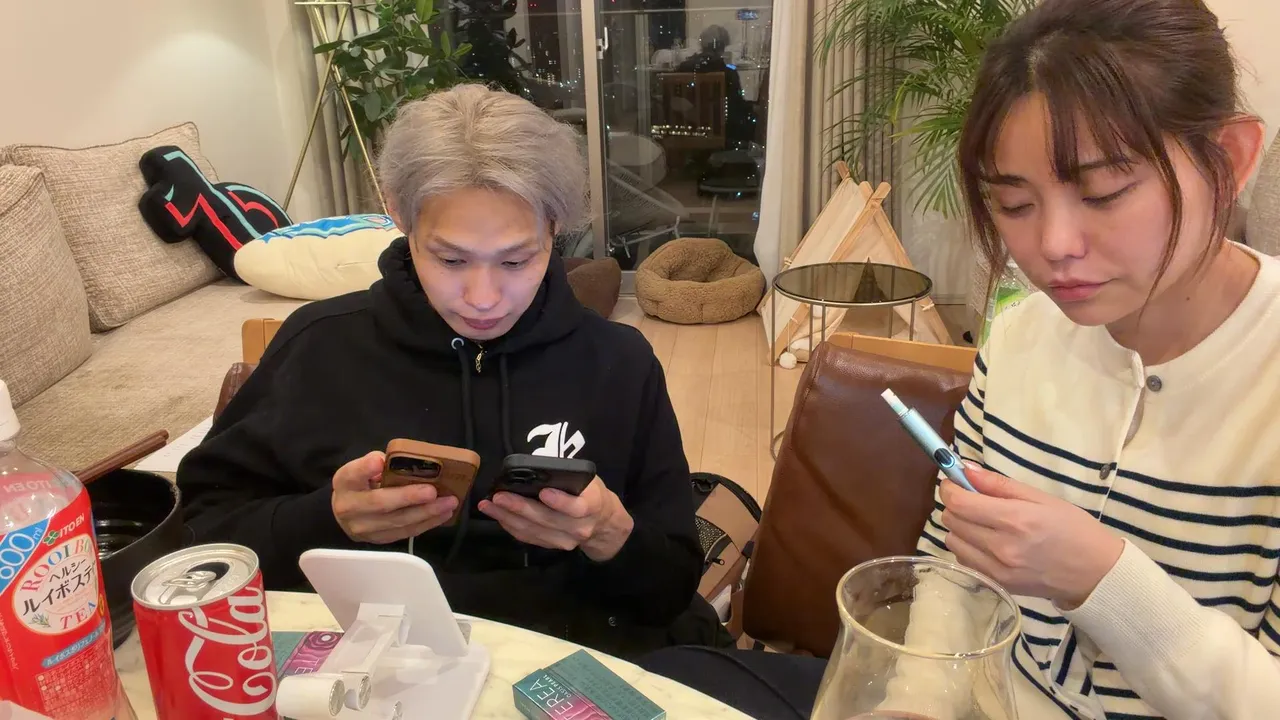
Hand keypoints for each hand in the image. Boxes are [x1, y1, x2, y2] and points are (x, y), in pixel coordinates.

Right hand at [331, 451, 458, 543]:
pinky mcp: (380, 540)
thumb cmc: (361, 483)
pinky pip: (405, 532)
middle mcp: (350, 508)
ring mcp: (364, 529)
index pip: (352, 474)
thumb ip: (377, 463)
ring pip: (398, 522)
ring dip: (426, 513)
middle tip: (433, 492)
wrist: (347, 511)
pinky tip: (443, 514)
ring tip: (448, 503)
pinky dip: (427, 523)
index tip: (379, 461)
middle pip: (381, 503)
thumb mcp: (362, 468)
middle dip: (409, 497)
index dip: (365, 468)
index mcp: (345, 483)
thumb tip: (399, 463)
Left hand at [477, 477, 633, 561]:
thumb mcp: (586, 479)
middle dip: (520, 508)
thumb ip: (567, 477)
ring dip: (508, 518)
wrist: (601, 521)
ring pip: (534, 531)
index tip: (543, 492)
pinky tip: (497, 515)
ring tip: (488, 505)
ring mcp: (566, 541)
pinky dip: (511, 526)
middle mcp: (580, 527)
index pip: (577, 507)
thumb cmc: (589, 492)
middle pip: (548, 520)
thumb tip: (535, 467)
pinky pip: (529, 537)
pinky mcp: (553, 547)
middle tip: (498, 496)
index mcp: (592, 506)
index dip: (560, 502)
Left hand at [940, 462, 1123, 609]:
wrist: (1094, 572)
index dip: (950, 488)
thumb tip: (965, 469)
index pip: (959, 503)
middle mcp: (1000, 547)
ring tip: (981, 522)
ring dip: (959, 527)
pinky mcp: (996, 584)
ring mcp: (996, 569)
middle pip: (951, 521)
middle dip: (956, 505)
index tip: (954, 482)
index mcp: (1013, 520)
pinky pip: (964, 560)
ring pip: (952, 541)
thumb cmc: (1072, 528)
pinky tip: (986, 542)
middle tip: (973, 500)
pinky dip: (967, 547)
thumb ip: (998, 484)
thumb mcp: (1040, 497)